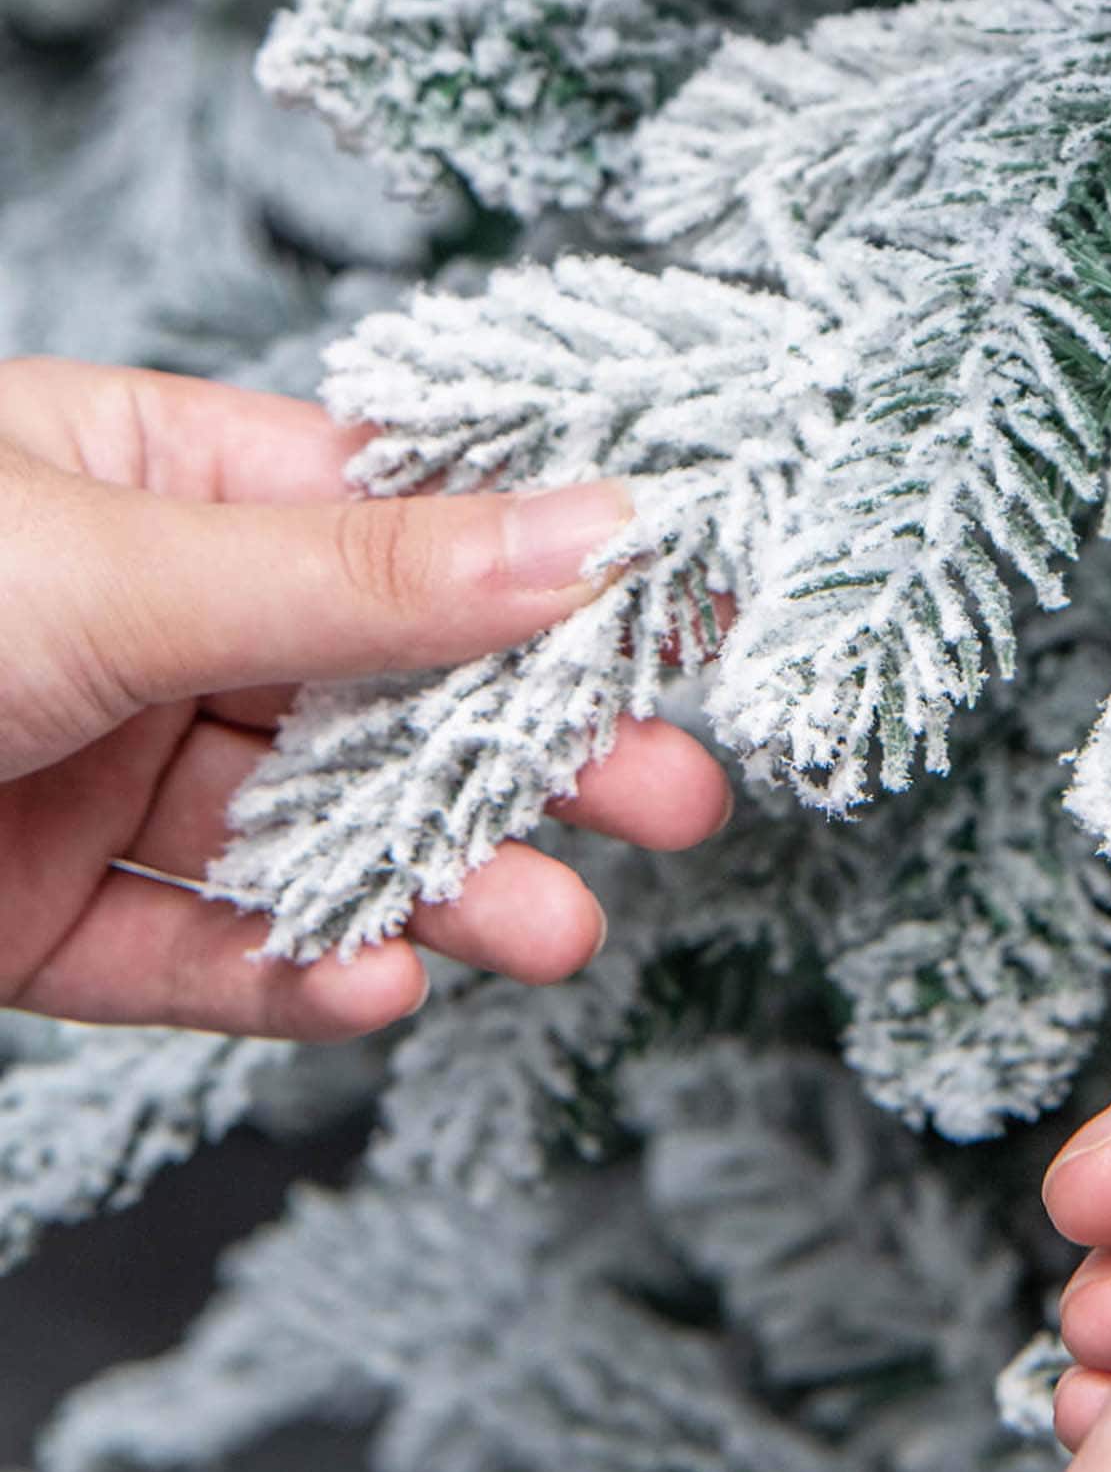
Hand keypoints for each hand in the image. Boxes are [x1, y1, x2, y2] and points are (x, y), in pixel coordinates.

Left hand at [0, 357, 732, 1040]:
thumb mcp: (119, 569)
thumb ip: (359, 576)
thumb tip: (584, 532)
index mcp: (156, 486)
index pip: (398, 526)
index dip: (548, 574)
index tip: (685, 616)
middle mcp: (146, 626)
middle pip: (383, 697)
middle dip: (527, 756)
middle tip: (672, 797)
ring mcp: (95, 773)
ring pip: (308, 838)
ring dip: (433, 888)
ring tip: (553, 929)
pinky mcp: (41, 915)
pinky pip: (193, 954)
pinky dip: (287, 978)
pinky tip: (369, 985)